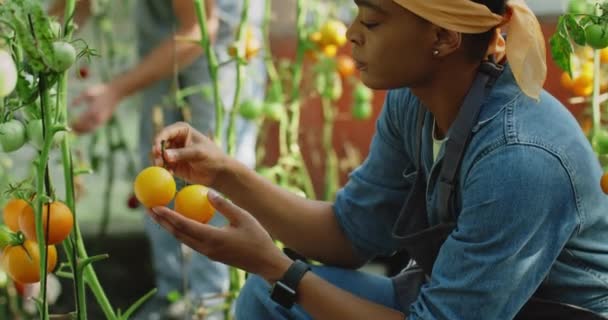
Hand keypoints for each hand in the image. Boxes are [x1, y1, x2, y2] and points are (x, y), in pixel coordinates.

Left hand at [71, 83, 121, 133]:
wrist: (115, 94)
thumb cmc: (100, 92)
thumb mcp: (88, 93)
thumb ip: (78, 99)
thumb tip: (71, 106)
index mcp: (93, 110)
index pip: (81, 121)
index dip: (74, 124)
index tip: (68, 124)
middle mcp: (97, 117)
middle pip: (85, 128)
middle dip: (77, 129)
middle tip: (69, 129)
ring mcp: (101, 120)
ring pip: (90, 130)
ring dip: (82, 132)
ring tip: (75, 131)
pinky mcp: (103, 121)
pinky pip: (94, 128)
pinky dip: (87, 130)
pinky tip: (83, 129)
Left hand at [148, 190, 292, 282]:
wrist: (265, 262)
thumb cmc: (257, 238)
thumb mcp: (243, 217)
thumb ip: (224, 205)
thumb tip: (207, 192)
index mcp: (212, 238)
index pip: (184, 225)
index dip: (167, 216)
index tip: (154, 206)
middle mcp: (206, 247)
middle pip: (177, 234)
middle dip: (162, 222)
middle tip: (149, 208)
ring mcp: (208, 252)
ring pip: (183, 239)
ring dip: (169, 227)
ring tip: (159, 215)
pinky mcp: (211, 254)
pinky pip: (191, 241)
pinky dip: (182, 231)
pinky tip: (180, 222)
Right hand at [152, 122, 228, 187]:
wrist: (218, 172)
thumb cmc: (212, 157)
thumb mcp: (198, 153)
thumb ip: (181, 154)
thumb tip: (165, 155)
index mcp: (182, 130)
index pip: (166, 132)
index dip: (159, 140)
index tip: (157, 150)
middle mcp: (175, 140)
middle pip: (159, 144)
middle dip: (156, 153)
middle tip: (158, 162)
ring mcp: (173, 153)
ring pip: (159, 156)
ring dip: (158, 162)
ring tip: (162, 168)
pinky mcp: (174, 165)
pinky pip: (164, 166)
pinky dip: (164, 170)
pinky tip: (170, 174)